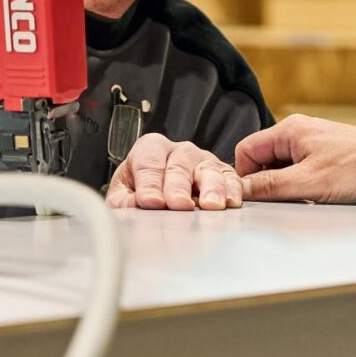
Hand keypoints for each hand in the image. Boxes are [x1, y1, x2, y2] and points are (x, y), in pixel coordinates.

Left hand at [108, 134, 245, 211]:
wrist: (162, 193)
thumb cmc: (142, 191)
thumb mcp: (123, 195)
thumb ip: (124, 201)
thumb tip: (136, 208)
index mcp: (150, 148)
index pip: (148, 163)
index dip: (149, 183)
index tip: (149, 202)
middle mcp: (179, 151)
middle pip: (179, 166)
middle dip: (178, 187)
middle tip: (178, 205)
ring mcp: (203, 161)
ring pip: (208, 171)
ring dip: (211, 189)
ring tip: (210, 205)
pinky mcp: (222, 174)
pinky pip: (230, 180)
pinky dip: (232, 191)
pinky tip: (230, 203)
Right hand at [234, 115, 355, 203]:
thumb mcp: (308, 182)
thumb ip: (270, 186)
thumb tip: (240, 190)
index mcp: (290, 130)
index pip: (246, 150)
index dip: (244, 176)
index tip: (251, 198)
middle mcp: (299, 133)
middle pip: (263, 160)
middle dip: (266, 183)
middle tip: (279, 202)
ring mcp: (313, 145)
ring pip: (282, 168)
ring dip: (285, 187)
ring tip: (303, 199)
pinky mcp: (326, 159)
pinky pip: (300, 172)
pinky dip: (301, 187)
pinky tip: (315, 197)